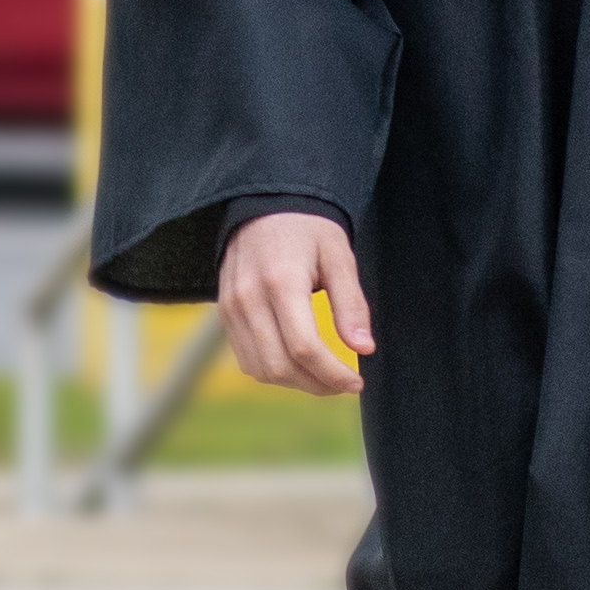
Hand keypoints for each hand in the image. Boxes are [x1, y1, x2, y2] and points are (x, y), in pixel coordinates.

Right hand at [216, 208, 375, 396]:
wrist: (265, 205)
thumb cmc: (309, 229)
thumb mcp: (339, 257)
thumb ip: (351, 304)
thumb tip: (364, 348)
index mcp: (281, 281)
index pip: (305, 347)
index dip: (333, 374)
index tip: (357, 382)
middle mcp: (249, 298)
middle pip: (281, 365)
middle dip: (318, 385)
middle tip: (344, 383)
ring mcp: (232, 308)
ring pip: (261, 369)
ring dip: (296, 383)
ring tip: (324, 377)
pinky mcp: (225, 314)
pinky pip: (246, 359)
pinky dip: (274, 372)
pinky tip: (298, 365)